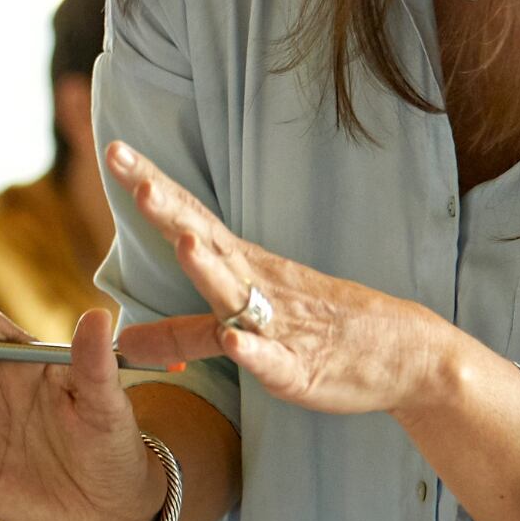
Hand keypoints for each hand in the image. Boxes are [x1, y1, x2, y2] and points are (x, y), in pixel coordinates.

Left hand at [102, 141, 444, 415]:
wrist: (404, 355)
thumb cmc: (318, 332)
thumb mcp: (240, 329)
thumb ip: (182, 333)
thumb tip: (122, 341)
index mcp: (243, 267)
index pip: (190, 218)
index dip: (152, 185)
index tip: (115, 150)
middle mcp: (258, 285)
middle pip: (207, 241)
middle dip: (171, 211)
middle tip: (137, 179)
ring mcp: (281, 326)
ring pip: (237, 295)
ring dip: (209, 270)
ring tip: (184, 242)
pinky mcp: (301, 370)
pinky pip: (274, 359)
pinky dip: (254, 349)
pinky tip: (235, 340)